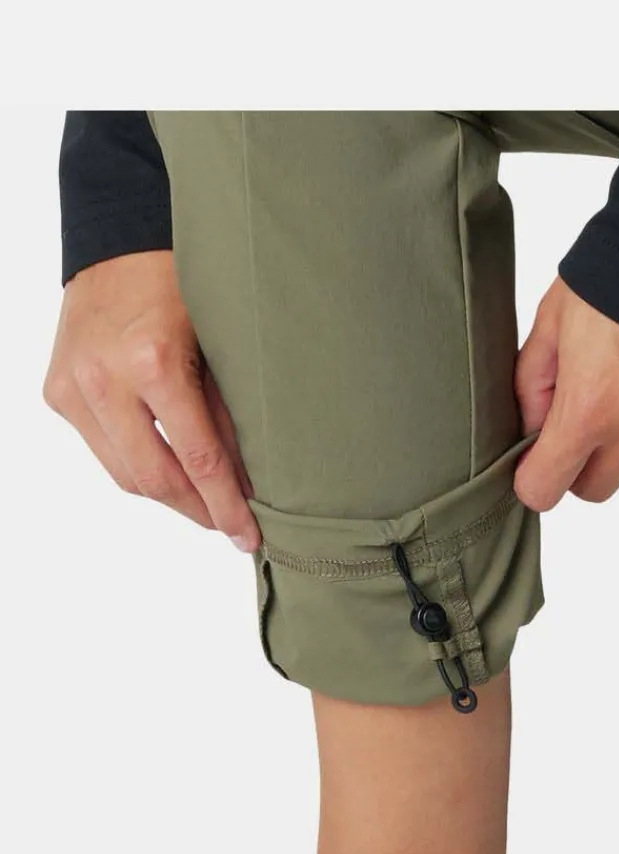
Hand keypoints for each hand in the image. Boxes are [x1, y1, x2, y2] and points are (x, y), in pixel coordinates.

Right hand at [43, 251, 259, 551]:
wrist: (118, 239)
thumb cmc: (182, 283)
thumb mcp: (219, 344)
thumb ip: (228, 415)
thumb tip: (248, 483)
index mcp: (154, 364)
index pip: (199, 461)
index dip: (226, 507)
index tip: (248, 536)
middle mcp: (105, 379)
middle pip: (155, 480)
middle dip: (197, 510)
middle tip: (229, 526)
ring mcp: (73, 387)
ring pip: (124, 475)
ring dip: (167, 494)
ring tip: (203, 502)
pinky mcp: (56, 392)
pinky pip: (104, 450)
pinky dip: (137, 464)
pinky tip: (166, 466)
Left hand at [513, 277, 618, 511]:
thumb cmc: (617, 279)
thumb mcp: (552, 322)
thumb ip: (532, 384)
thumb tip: (530, 428)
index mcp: (588, 412)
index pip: (545, 490)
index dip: (534, 478)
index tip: (535, 462)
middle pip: (594, 489)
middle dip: (580, 465)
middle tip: (581, 421)